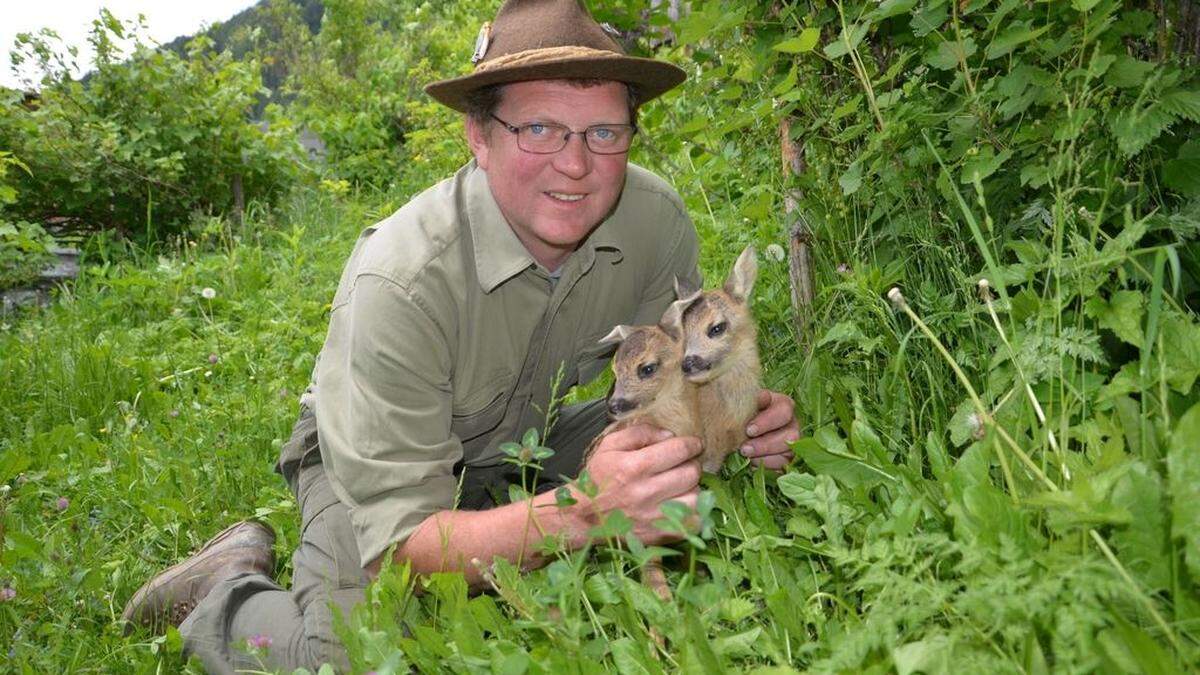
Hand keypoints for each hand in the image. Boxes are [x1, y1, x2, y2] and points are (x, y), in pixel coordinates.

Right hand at [578, 424, 702, 545]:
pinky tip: (681, 505)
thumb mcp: (609, 446)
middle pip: (691, 473)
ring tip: (680, 486)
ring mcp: (654, 516)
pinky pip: (693, 523)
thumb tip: (669, 435)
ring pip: (696, 498)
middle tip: (683, 465)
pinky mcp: (659, 535)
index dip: (692, 444)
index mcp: (634, 466)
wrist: (583, 516)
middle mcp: (646, 492)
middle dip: (691, 464)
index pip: (679, 449)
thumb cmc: (597, 478)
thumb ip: (639, 433)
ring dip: (692, 489)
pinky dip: (693, 513)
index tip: (694, 444)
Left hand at [740, 389, 798, 470]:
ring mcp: (792, 443)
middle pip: (791, 435)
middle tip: (744, 449)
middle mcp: (792, 423)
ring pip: (789, 452)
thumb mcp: (741, 404)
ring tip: (746, 457)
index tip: (749, 430)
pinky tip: (752, 465)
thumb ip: (749, 401)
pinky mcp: (787, 459)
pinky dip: (767, 467)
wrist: (734, 429)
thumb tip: (762, 396)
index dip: (767, 421)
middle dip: (766, 444)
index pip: (784, 410)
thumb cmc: (739, 413)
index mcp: (783, 404)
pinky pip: (784, 466)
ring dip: (765, 457)